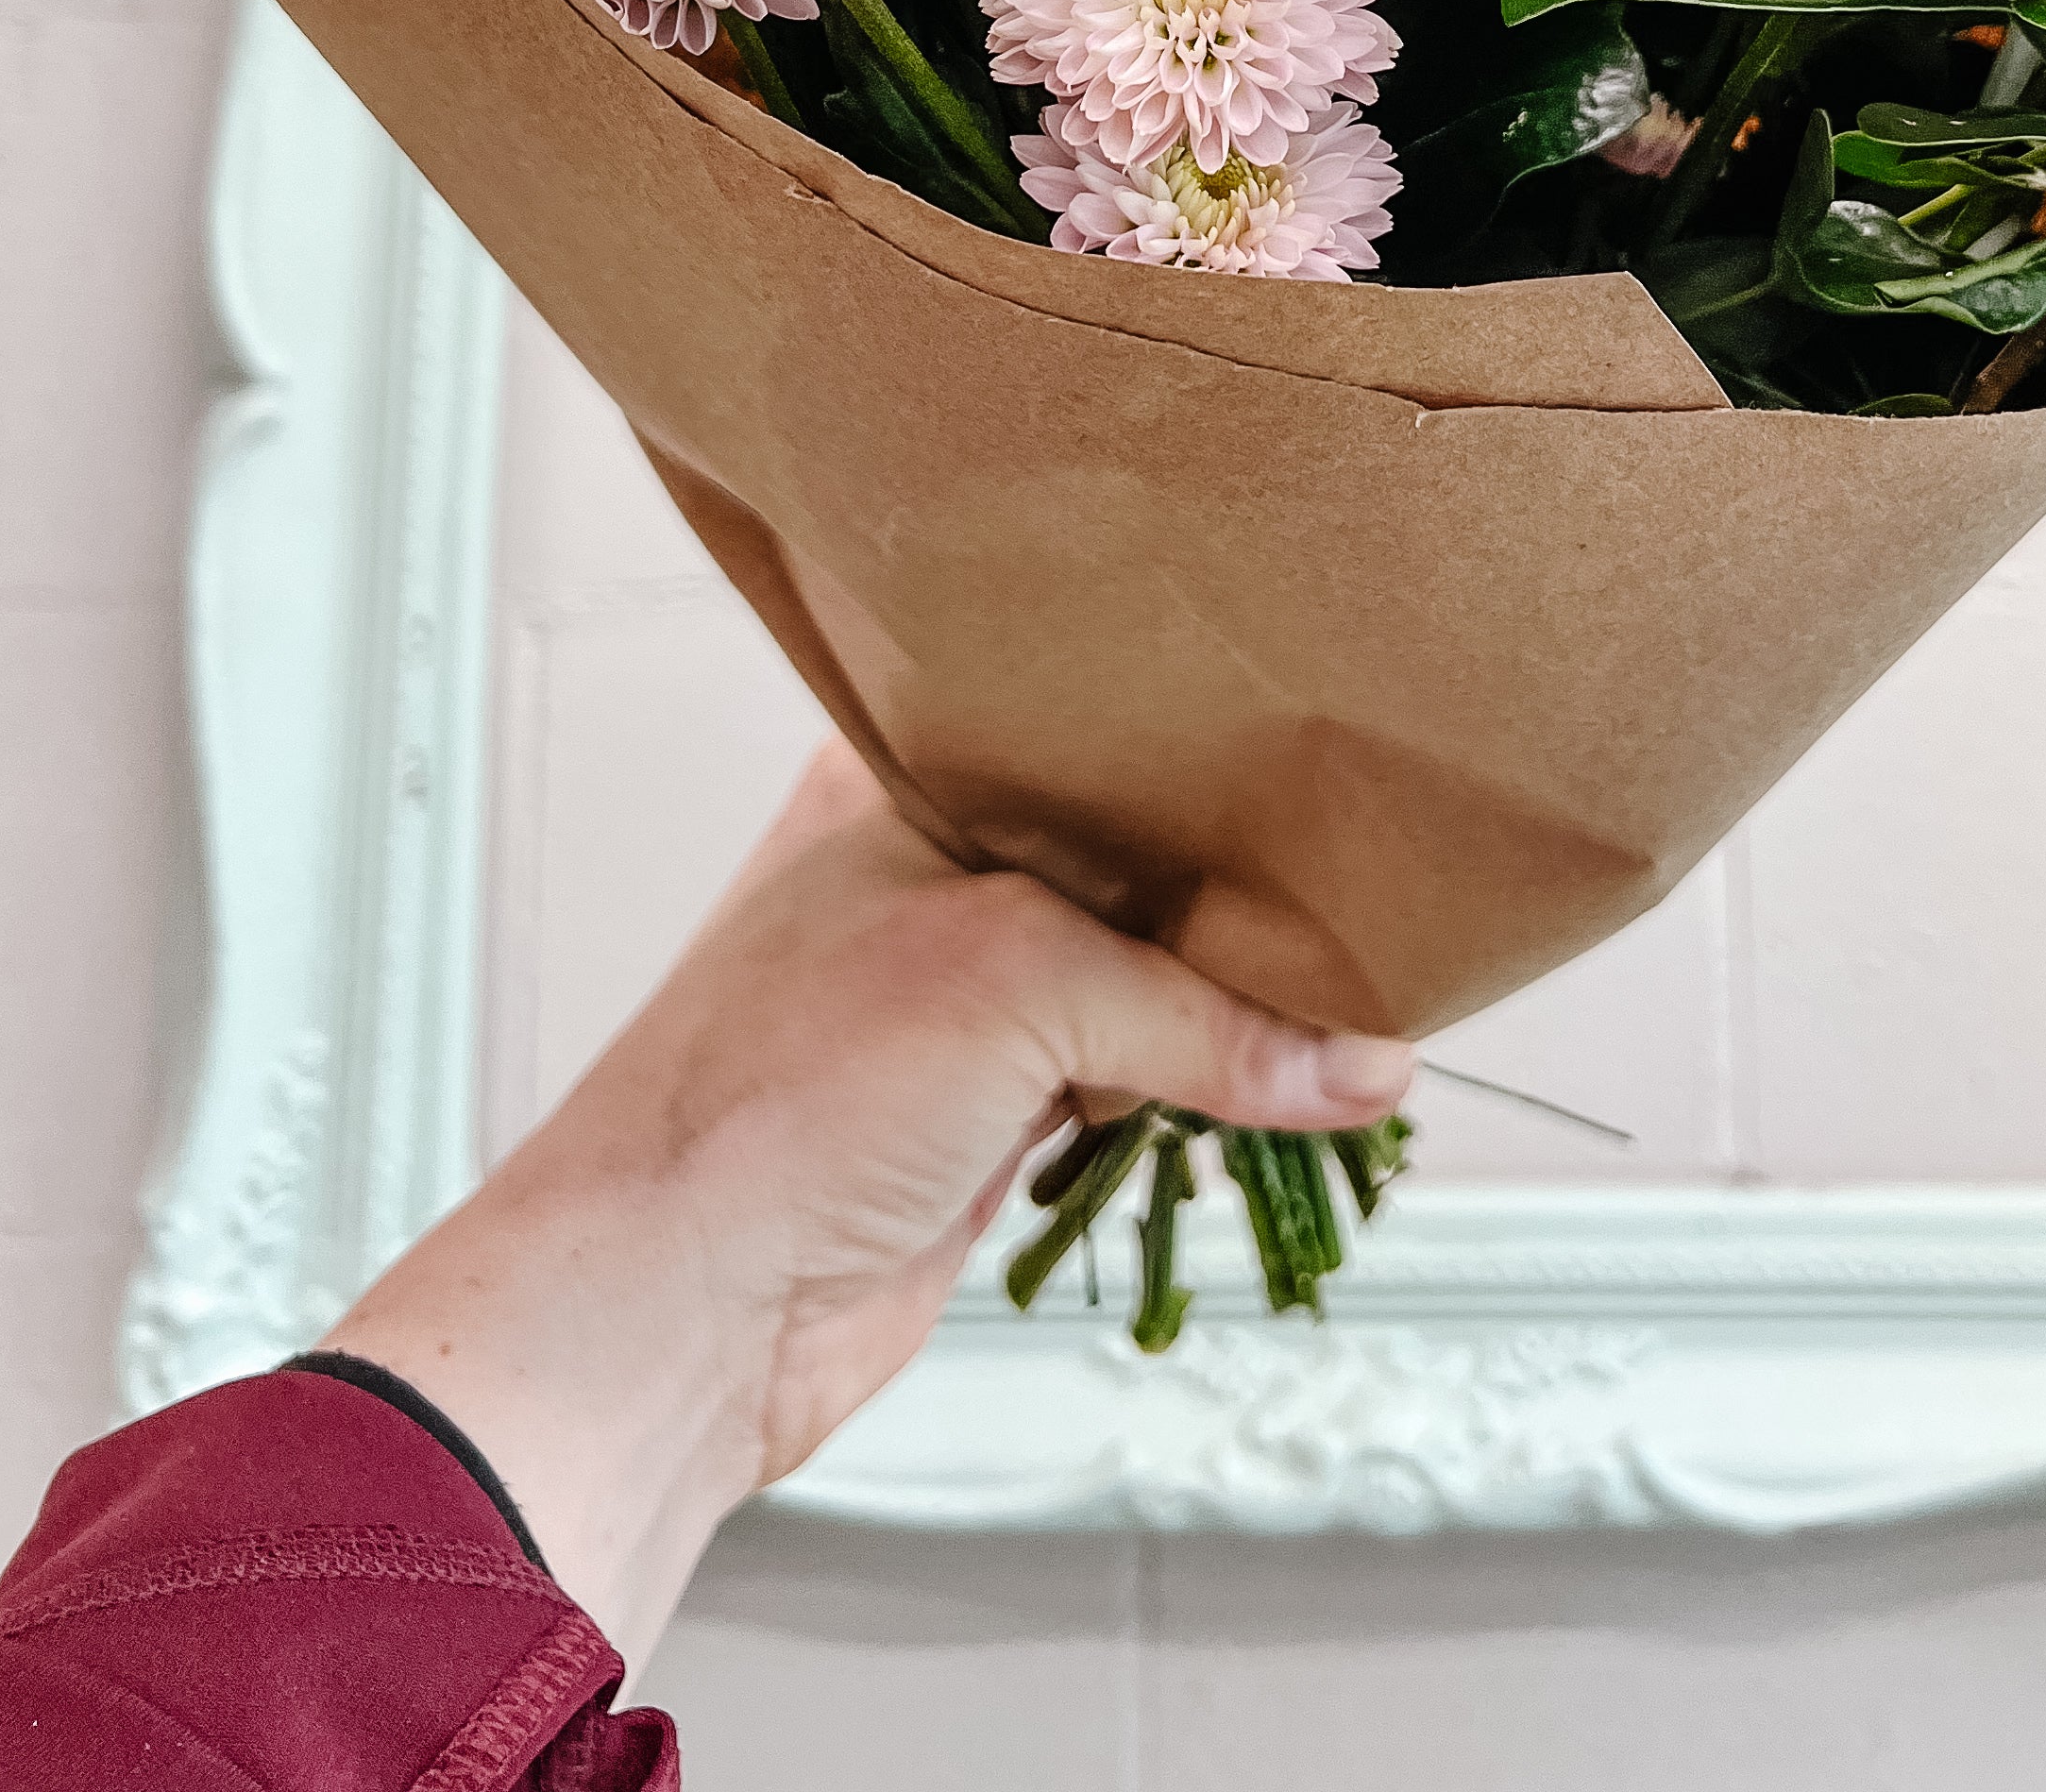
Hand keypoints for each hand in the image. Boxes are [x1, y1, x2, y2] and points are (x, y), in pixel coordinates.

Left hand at [331, 743, 1412, 1662]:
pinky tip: (1284, 1078)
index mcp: (907, 778)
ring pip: (1142, 975)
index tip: (1326, 765)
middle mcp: (933, 871)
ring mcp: (959, 997)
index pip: (1095, 733)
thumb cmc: (771, 1099)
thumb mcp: (1016, 984)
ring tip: (1358, 980)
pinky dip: (1206, 1086)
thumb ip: (1203, 1012)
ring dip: (1236, 1003)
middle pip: (1136, 861)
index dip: (1207, 753)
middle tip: (1372, 879)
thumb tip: (1357, 1060)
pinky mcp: (987, 1110)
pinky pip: (1133, 1076)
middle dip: (1241, 887)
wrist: (673, 1313)